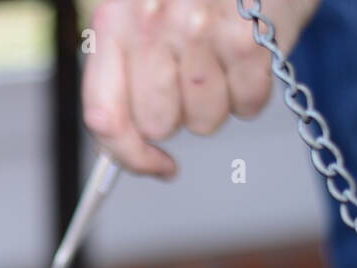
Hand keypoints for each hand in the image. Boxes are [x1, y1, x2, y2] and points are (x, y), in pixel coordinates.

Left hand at [82, 0, 320, 176]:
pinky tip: (247, 54)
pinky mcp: (248, 38)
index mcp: (114, 20)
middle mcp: (152, 23)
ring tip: (221, 55)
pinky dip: (252, 90)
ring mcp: (201, 30)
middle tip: (193, 73)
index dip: (128, 155)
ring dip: (217, 100)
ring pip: (204, 121)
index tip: (153, 164)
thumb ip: (124, 72)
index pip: (105, 116)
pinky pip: (247, 104)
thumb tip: (123, 147)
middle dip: (179, 112)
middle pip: (159, 125)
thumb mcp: (141, 11)